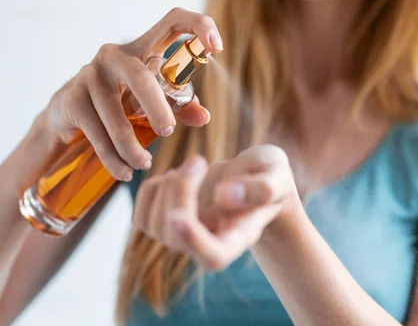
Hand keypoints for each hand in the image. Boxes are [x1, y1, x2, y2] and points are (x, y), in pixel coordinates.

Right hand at [38, 8, 222, 180]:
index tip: (216, 46)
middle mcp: (114, 55)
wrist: (64, 118)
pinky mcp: (71, 99)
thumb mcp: (150, 104)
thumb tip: (204, 117)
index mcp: (141, 50)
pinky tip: (123, 171)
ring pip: (117, 115)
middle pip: (141, 76)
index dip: (197, 25)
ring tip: (143, 165)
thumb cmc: (116, 106)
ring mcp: (89, 75)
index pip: (171, 21)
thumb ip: (180, 107)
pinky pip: (97, 133)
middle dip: (157, 108)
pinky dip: (112, 158)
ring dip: (132, 147)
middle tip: (168, 133)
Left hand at [132, 145, 298, 270]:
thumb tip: (224, 195)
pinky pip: (141, 216)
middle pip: (175, 235)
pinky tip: (175, 175)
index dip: (193, 242)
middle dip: (180, 192)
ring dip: (168, 186)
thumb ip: (262, 188)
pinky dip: (151, 189)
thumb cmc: (269, 178)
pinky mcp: (165, 221)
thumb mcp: (277, 176)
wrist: (254, 179)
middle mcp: (207, 241)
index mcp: (238, 237)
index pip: (212, 256)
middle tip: (199, 161)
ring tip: (195, 164)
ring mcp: (184, 235)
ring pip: (154, 225)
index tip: (180, 217)